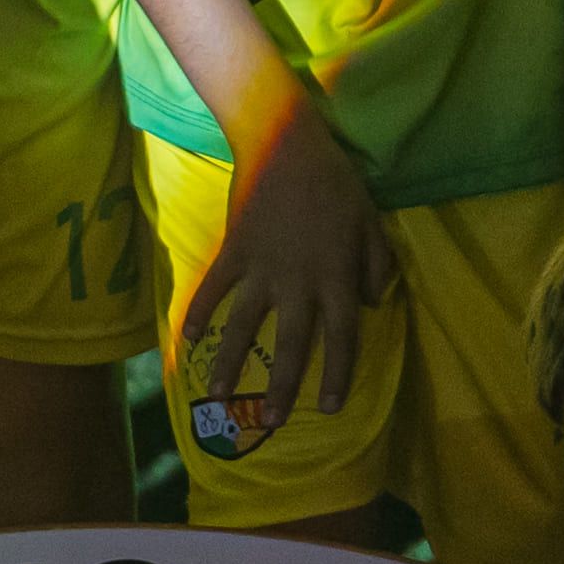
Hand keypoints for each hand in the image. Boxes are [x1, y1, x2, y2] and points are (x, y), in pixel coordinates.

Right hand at [177, 107, 398, 444]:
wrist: (286, 142)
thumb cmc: (336, 183)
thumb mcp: (370, 222)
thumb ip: (376, 266)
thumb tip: (371, 305)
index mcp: (336, 276)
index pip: (342, 336)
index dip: (337, 374)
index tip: (329, 408)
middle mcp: (299, 281)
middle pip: (292, 343)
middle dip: (283, 386)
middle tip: (272, 421)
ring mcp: (262, 267)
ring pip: (244, 325)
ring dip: (231, 363)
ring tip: (218, 397)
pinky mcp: (233, 251)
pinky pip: (213, 289)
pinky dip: (198, 313)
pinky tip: (186, 341)